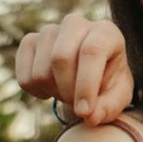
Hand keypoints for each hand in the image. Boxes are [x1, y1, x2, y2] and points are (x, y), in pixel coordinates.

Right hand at [15, 14, 133, 124]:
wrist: (88, 77)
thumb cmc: (107, 85)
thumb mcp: (117, 98)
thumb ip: (108, 107)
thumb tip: (90, 117)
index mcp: (105, 32)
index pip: (91, 51)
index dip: (86, 85)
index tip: (85, 112)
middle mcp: (76, 24)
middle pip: (60, 58)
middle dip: (68, 91)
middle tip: (79, 106)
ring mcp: (50, 31)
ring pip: (41, 71)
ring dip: (55, 93)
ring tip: (70, 92)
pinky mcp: (29, 42)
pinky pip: (25, 78)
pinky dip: (38, 93)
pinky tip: (53, 88)